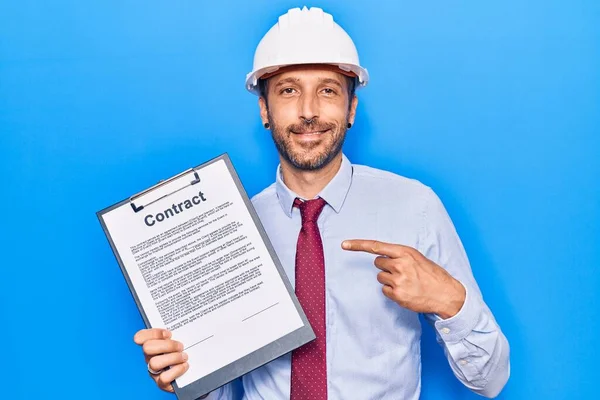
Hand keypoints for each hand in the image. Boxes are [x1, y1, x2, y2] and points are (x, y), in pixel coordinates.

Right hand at [133, 328, 188, 392]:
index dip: (153, 333)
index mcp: (152, 345)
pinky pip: (164, 378)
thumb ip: (179, 332)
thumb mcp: (181, 340)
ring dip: (172, 358)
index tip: (169, 334)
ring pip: (154, 363)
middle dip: (166, 345)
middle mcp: (150, 358)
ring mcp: (154, 371)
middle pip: (147, 348)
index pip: (140, 337)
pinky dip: (176, 370)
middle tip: (180, 346)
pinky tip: (184, 366)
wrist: (192, 373)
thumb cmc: (185, 353)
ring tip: (184, 357)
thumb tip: (186, 324)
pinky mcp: (161, 383)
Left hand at [342, 240, 465, 318]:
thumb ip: (400, 256)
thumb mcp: (417, 258)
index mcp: (405, 252)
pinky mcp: (397, 294)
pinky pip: (385, 291)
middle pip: (377, 263)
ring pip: (381, 278)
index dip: (358, 245)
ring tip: (406, 283)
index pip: (376, 246)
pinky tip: (406, 292)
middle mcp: (400, 264)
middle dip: (385, 267)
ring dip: (389, 280)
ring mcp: (398, 280)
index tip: (344, 244)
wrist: (446, 294)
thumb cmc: (431, 275)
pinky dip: (393, 292)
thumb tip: (382, 258)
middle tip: (401, 272)